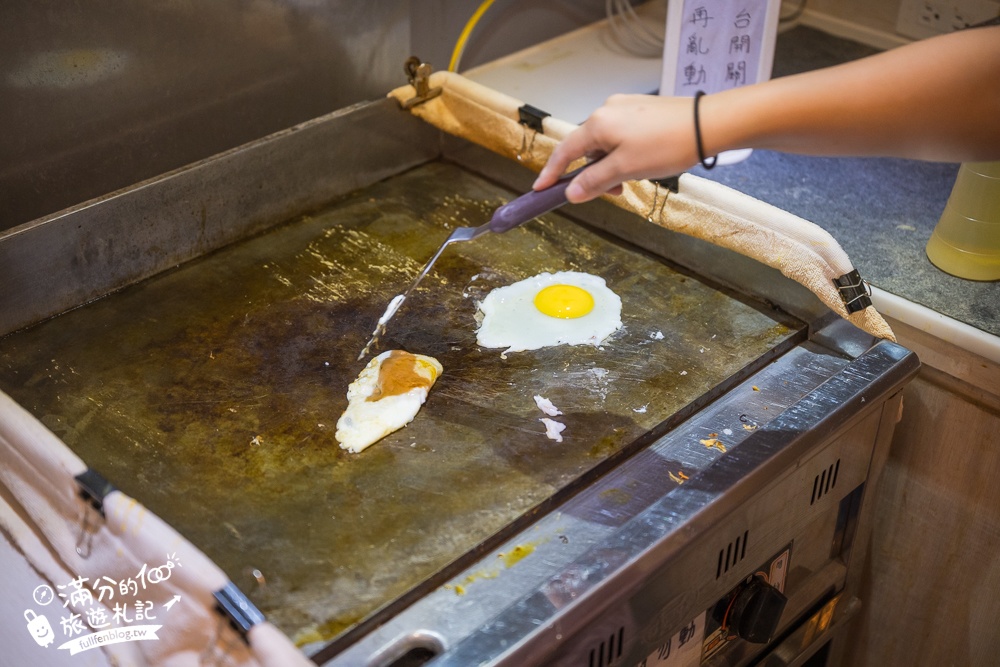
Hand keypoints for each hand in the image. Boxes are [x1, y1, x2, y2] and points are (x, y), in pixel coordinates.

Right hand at [533, 94, 699, 202]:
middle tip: (611, 193)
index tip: (541, 188)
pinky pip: (622, 136)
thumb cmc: (667, 145)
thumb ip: (595, 182)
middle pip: (587, 149)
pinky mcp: (642, 110)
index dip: (552, 173)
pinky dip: (624, 154)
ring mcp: (625, 108)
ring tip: (632, 180)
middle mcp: (607, 110)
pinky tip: (641, 164)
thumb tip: (571, 193)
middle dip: (594, 174)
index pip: (564, 151)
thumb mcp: (625, 169)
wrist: (707, 125)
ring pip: (607, 144)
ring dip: (612, 166)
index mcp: (597, 123)